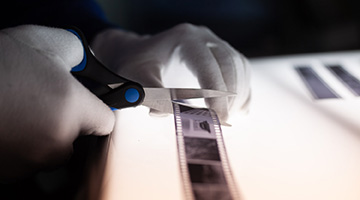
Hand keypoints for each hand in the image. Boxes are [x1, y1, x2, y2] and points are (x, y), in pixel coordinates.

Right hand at [0, 25, 114, 180]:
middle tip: (40, 101)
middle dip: (64, 122)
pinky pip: (26, 160)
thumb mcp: (43, 41)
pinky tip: (6, 124)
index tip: (91, 107)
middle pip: (76, 139)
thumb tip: (85, 63)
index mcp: (73, 109)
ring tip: (17, 111)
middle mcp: (58, 141)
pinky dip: (19, 146)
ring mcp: (32, 161)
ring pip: (49, 151)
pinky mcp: (9, 173)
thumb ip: (77, 53)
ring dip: (40, 136)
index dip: (98, 112)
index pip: (106, 121)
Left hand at [91, 23, 250, 122]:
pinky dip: (242, 92)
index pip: (207, 64)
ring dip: (238, 95)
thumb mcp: (136, 77)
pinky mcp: (221, 56)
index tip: (219, 119)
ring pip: (239, 67)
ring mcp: (215, 44)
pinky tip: (236, 111)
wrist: (139, 54)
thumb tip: (163, 113)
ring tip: (225, 118)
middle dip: (229, 96)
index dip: (216, 93)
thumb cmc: (136, 64)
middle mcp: (204, 38)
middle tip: (222, 122)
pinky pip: (241, 71)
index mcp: (185, 39)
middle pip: (229, 64)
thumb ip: (150, 94)